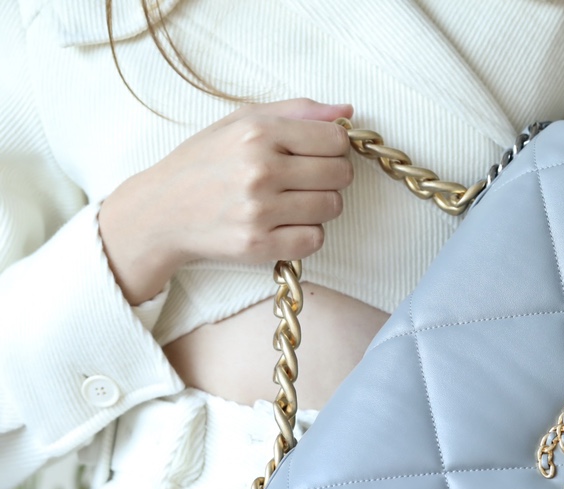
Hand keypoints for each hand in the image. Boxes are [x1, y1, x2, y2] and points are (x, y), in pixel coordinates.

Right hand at [98, 98, 354, 304]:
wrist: (160, 211)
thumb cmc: (204, 162)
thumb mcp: (241, 121)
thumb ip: (296, 111)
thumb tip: (346, 111)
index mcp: (258, 133)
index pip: (336, 139)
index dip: (334, 146)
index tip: (318, 152)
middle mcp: (260, 170)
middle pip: (340, 174)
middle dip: (330, 176)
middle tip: (303, 178)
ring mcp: (259, 211)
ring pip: (332, 207)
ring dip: (319, 206)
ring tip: (291, 201)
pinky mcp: (259, 245)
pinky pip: (315, 239)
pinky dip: (306, 234)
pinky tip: (284, 224)